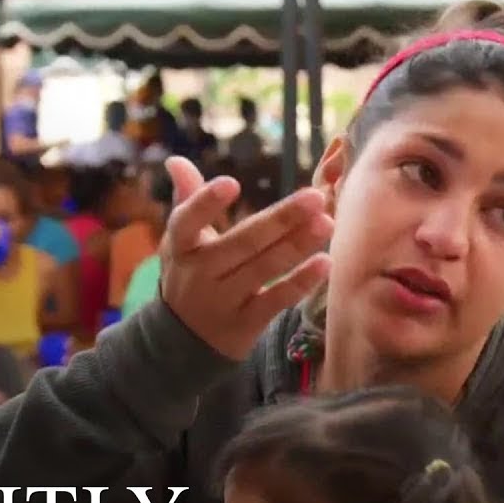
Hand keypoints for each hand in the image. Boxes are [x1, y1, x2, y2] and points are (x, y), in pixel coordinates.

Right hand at [159, 156, 331, 359]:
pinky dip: (300, 282)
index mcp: (180, 248)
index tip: (231, 183)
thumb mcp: (180, 243)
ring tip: (327, 223)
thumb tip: (176, 160)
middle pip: (242, 242)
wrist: (184, 343)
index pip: (187, 222)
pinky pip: (276, 301)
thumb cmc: (190, 277)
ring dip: (297, 245)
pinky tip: (325, 263)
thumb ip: (186, 200)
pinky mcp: (246, 324)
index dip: (205, 203)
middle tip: (315, 197)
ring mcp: (224, 300)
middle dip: (280, 219)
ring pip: (264, 269)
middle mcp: (200, 274)